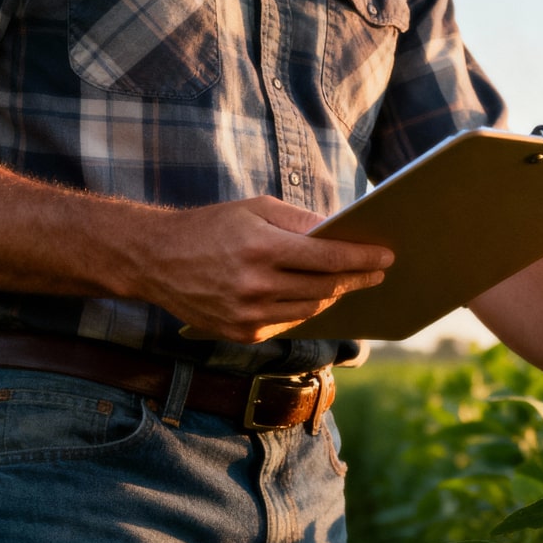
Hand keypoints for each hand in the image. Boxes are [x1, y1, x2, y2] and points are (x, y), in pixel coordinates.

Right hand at [134, 196, 394, 341]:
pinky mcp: (242, 333)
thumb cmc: (211, 226)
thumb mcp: (255, 209)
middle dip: (358, 278)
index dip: (362, 258)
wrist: (155, 259)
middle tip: (378, 270)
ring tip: (352, 282)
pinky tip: (319, 296)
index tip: (387, 255)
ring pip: (311, 308)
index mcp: (261, 248)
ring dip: (335, 295)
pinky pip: (289, 322)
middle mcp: (255, 286)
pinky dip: (307, 308)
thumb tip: (341, 232)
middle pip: (325, 287)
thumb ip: (301, 221)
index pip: (328, 258)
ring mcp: (248, 314)